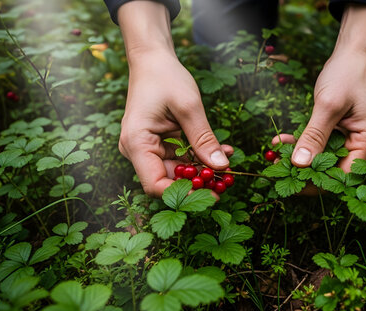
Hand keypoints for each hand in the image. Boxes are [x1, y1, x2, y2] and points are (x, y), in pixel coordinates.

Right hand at [117, 2, 228, 196]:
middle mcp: (138, 150)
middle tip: (227, 182)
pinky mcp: (158, 144)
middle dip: (198, 182)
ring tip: (228, 163)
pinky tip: (221, 152)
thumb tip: (221, 167)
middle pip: (168, 180)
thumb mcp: (189, 107)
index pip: (155, 185)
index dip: (183, 195)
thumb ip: (204, 139)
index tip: (211, 194)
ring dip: (202, 169)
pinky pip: (180, 158)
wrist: (153, 60)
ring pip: (177, 171)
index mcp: (137, 143)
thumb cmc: (165, 77)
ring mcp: (147, 148)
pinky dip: (199, 157)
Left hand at [288, 4, 365, 171]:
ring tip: (274, 156)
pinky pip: (318, 145)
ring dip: (298, 158)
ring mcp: (349, 138)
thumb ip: (314, 136)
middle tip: (276, 167)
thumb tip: (299, 165)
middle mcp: (361, 145)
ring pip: (321, 159)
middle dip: (304, 171)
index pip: (343, 176)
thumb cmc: (347, 74)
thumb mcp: (328, 105)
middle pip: (331, 170)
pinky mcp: (338, 131)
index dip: (317, 182)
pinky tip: (280, 141)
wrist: (354, 52)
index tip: (291, 180)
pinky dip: (300, 144)